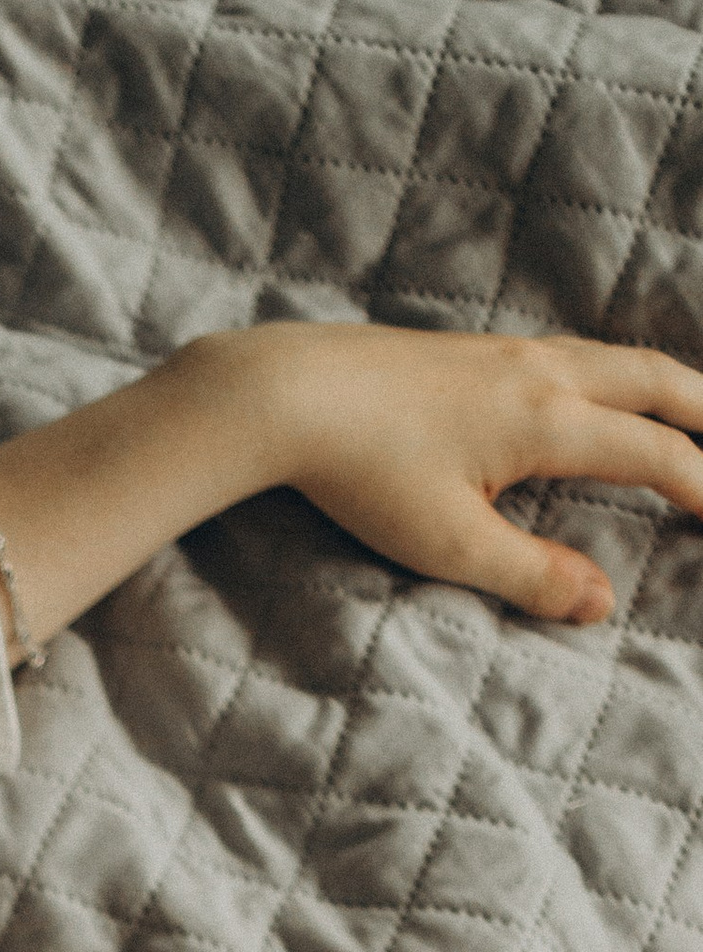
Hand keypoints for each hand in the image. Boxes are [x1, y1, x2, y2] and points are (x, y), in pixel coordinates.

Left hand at [202, 324, 702, 626]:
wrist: (290, 395)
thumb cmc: (363, 473)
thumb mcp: (447, 544)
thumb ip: (530, 573)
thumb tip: (600, 603)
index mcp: (548, 421)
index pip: (653, 454)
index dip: (702, 486)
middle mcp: (541, 373)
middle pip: (655, 380)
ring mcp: (508, 351)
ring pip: (615, 356)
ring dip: (666, 383)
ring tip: (689, 409)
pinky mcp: (475, 348)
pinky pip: (574, 350)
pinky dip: (614, 369)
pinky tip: (598, 386)